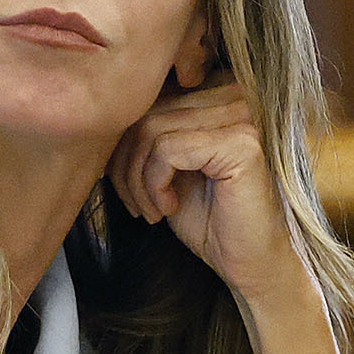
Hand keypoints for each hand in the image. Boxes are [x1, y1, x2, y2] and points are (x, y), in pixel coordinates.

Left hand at [107, 75, 307, 309]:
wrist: (252, 263)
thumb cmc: (210, 217)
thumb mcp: (166, 165)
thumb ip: (145, 133)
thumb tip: (100, 120)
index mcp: (217, 91)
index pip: (146, 98)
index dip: (123, 143)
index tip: (126, 184)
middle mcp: (234, 93)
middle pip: (144, 113)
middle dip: (125, 164)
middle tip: (136, 204)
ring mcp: (242, 115)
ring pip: (150, 131)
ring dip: (137, 180)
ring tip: (152, 210)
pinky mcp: (242, 143)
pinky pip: (167, 150)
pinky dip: (154, 183)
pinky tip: (169, 208)